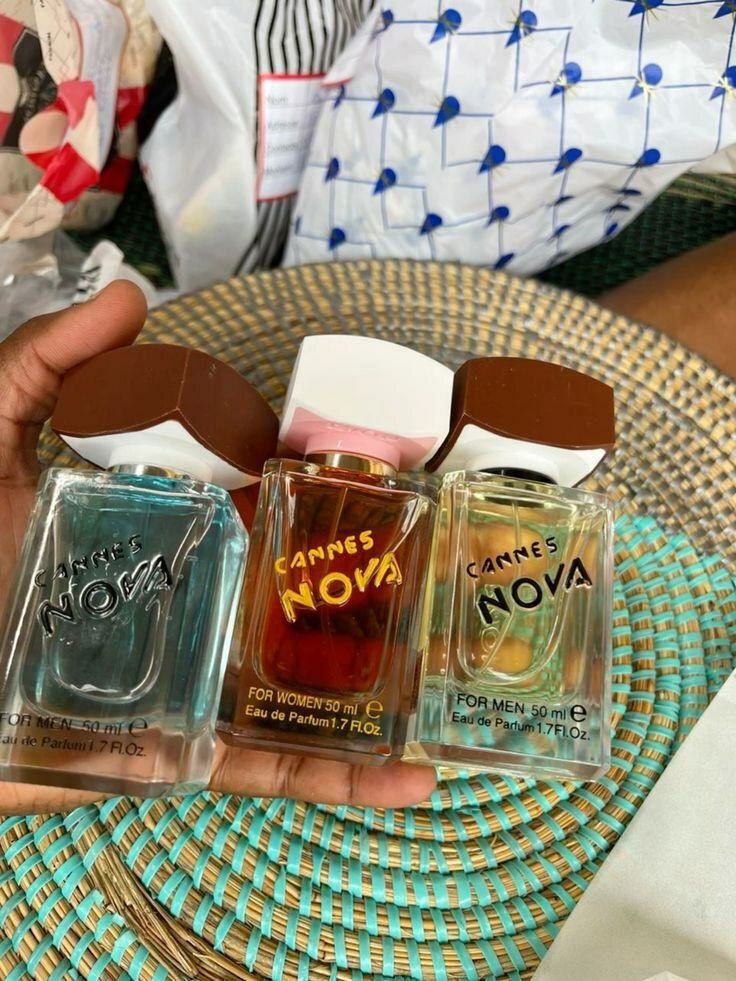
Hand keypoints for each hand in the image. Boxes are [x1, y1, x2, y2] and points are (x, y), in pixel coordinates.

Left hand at [0, 282, 435, 815]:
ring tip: (459, 681)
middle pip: (306, 589)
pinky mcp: (192, 750)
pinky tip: (411, 780)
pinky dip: (345, 777)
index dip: (330, 482)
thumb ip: (44, 367)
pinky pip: (276, 766)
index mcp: (172, 528)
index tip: (399, 465)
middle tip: (461, 571)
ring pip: (311, 682)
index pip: (267, 498)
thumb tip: (134, 299)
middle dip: (385, 582)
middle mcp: (201, 598)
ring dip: (388, 689)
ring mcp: (203, 677)